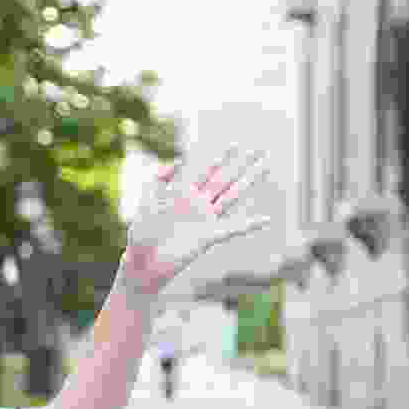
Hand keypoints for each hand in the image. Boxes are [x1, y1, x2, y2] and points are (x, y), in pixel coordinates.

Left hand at [121, 150, 275, 299]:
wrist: (143, 265)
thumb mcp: (146, 203)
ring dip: (249, 182)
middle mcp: (197, 204)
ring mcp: (204, 219)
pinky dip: (250, 224)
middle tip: (258, 148)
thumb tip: (175, 162)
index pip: (204, 170)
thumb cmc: (141, 236)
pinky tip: (266, 219)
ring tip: (266, 167)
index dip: (219, 157)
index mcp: (182, 193)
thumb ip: (158, 182)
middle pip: (223, 178)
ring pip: (232, 195)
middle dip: (240, 163)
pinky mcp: (208, 236)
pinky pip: (233, 228)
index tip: (233, 143)